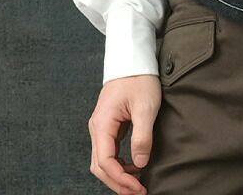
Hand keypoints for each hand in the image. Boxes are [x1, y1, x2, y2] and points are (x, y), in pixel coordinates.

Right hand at [87, 74, 161, 194]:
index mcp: (102, 124)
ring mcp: (101, 127)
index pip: (105, 162)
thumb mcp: (145, 106)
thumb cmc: (139, 79)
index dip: (120, 179)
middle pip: (100, 166)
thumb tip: (140, 163)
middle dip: (117, 183)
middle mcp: (97, 128)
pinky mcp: (108, 125)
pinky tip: (133, 167)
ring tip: (136, 184)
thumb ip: (142, 136)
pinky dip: (118, 164)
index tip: (138, 188)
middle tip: (138, 192)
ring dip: (117, 175)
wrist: (133, 59)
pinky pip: (108, 151)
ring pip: (102, 160)